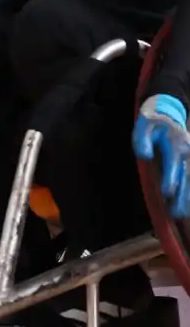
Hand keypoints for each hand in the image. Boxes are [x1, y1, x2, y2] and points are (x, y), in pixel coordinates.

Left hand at [133, 94, 189, 217]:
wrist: (168, 111)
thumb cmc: (152, 121)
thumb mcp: (142, 126)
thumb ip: (142, 140)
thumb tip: (144, 156)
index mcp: (175, 143)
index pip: (173, 163)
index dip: (171, 178)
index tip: (167, 192)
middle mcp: (188, 151)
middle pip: (188, 175)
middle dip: (184, 196)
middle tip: (176, 213)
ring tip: (183, 214)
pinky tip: (188, 206)